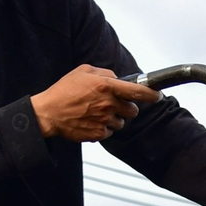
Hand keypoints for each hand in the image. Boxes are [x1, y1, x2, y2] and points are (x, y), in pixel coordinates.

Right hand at [32, 64, 158, 141]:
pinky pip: (110, 132)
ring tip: (97, 112)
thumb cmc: (63, 91)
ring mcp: (104, 120)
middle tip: (113, 104)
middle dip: (126, 107)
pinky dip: (104, 128)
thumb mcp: (83, 71)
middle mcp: (108, 104)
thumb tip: (118, 78)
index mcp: (106, 86)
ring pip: (122, 122)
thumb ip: (104, 73)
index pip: (138, 92)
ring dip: (114, 118)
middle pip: (133, 110)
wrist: (48, 113)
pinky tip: (91, 121)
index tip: (157, 96)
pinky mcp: (99, 133)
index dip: (152, 94)